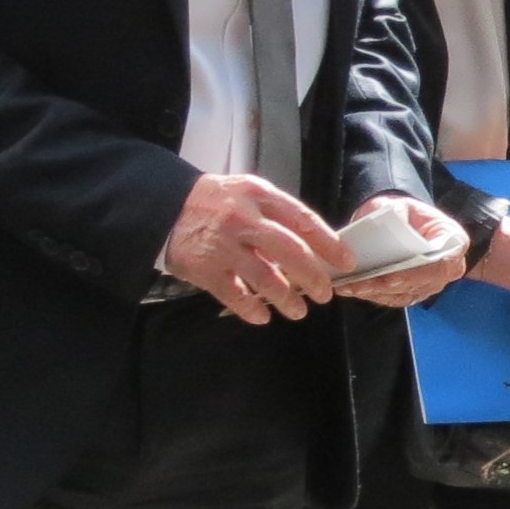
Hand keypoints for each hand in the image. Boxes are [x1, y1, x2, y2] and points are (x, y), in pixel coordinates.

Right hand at [161, 174, 351, 322]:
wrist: (164, 207)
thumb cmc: (215, 202)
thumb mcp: (247, 192)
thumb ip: (276, 214)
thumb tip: (313, 245)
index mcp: (259, 195)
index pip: (303, 220)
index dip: (329, 244)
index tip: (345, 262)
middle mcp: (243, 218)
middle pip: (290, 251)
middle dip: (313, 276)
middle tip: (325, 293)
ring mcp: (224, 245)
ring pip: (266, 278)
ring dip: (288, 298)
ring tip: (298, 311)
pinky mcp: (205, 269)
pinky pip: (236, 296)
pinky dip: (252, 309)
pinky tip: (263, 315)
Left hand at [333, 194, 471, 307]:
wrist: (402, 222)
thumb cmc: (406, 213)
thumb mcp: (403, 204)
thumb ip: (397, 210)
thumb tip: (390, 218)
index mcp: (453, 242)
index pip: (442, 264)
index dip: (417, 274)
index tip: (392, 278)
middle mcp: (447, 268)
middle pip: (420, 284)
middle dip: (388, 286)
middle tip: (361, 283)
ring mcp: (430, 283)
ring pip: (403, 294)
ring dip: (375, 292)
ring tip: (349, 286)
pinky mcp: (413, 292)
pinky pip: (393, 298)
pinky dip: (372, 295)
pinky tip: (351, 289)